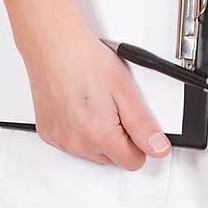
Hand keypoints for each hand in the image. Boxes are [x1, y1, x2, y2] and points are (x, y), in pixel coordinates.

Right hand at [22, 11, 172, 169]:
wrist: (53, 46)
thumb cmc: (85, 61)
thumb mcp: (126, 90)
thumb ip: (144, 126)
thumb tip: (159, 149)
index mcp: (100, 136)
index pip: (134, 161)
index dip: (140, 140)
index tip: (134, 121)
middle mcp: (77, 144)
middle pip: (113, 159)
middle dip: (119, 138)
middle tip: (114, 106)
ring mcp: (60, 141)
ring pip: (92, 153)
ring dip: (98, 135)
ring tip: (96, 103)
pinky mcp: (48, 134)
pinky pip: (72, 144)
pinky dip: (79, 130)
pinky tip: (80, 106)